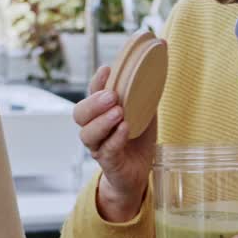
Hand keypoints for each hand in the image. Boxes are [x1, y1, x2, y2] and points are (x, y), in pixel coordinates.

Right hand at [72, 64, 158, 221]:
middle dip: (94, 103)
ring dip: (102, 121)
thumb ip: (145, 94)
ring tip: (119, 112)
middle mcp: (94, 129)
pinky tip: (125, 128)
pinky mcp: (108, 163)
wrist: (138, 172)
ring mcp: (98, 146)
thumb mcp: (144, 113)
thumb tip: (158, 64)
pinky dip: (115, 138)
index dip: (96, 82)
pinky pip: (106, 150)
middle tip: (112, 96)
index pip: (91, 94)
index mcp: (100, 113)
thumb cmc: (137, 140)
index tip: (107, 70)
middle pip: (80, 114)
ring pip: (87, 134)